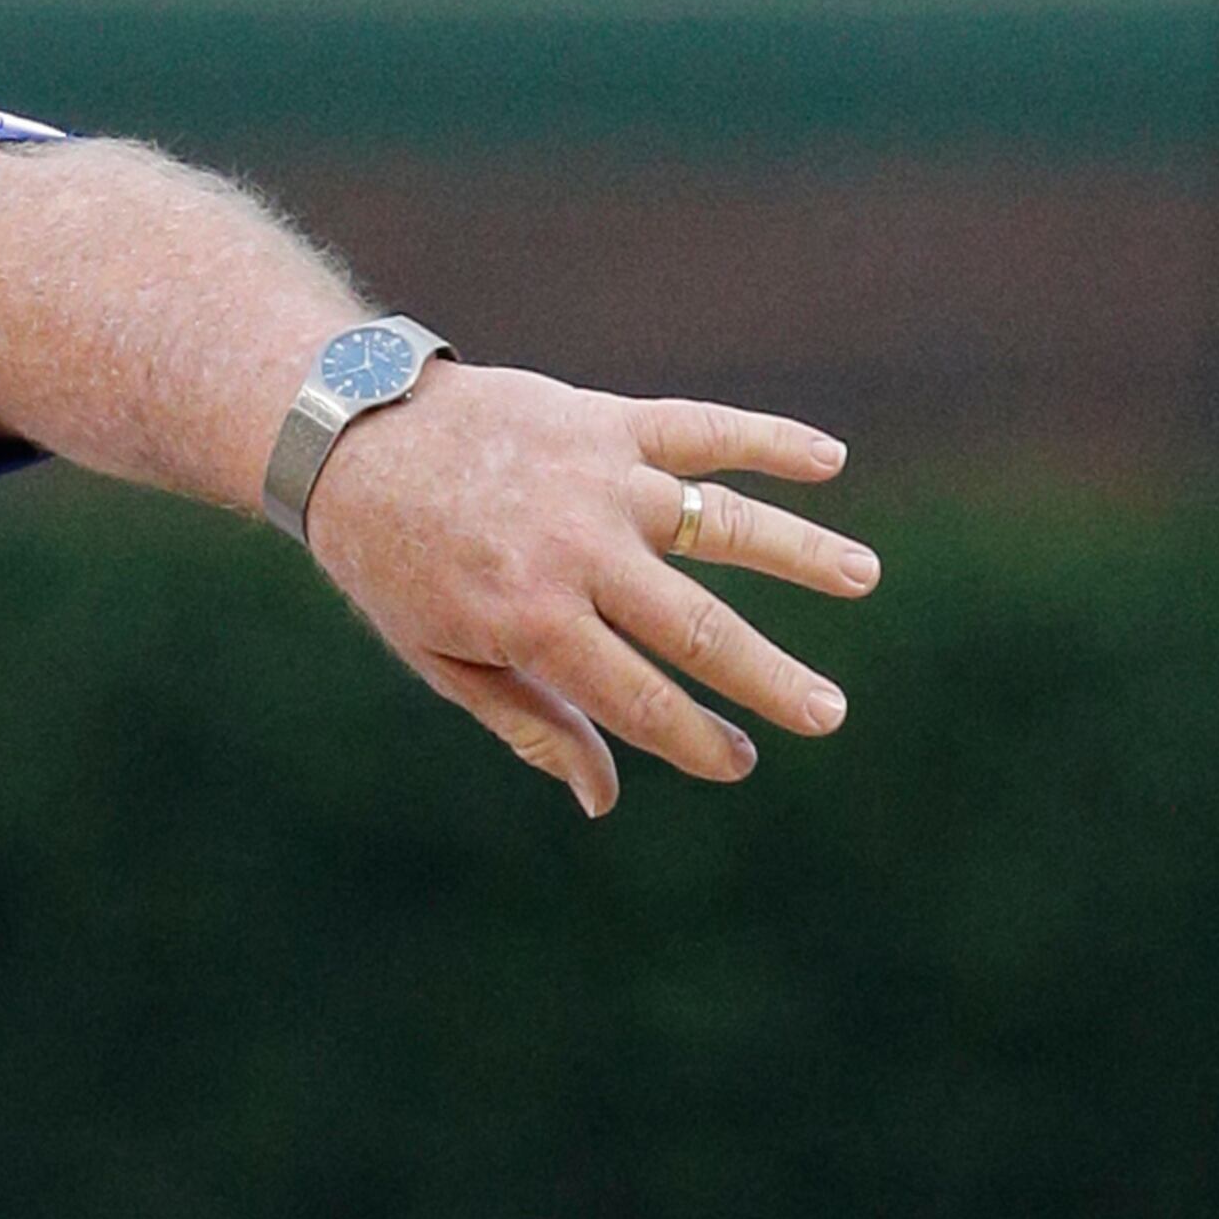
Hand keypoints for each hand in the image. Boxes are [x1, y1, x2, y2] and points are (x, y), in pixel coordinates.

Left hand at [302, 367, 876, 815]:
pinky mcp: (607, 420)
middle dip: (768, 678)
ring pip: (722, 522)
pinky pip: (704, 430)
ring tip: (862, 578)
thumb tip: (603, 798)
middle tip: (827, 715)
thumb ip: (531, 723)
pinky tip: (829, 461)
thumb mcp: (444, 660)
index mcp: (531, 623)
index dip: (693, 738)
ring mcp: (600, 481)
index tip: (739, 762)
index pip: (637, 698)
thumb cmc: (397, 567)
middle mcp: (577, 553)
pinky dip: (769, 442)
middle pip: (697, 627)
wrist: (356, 438)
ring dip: (800, 553)